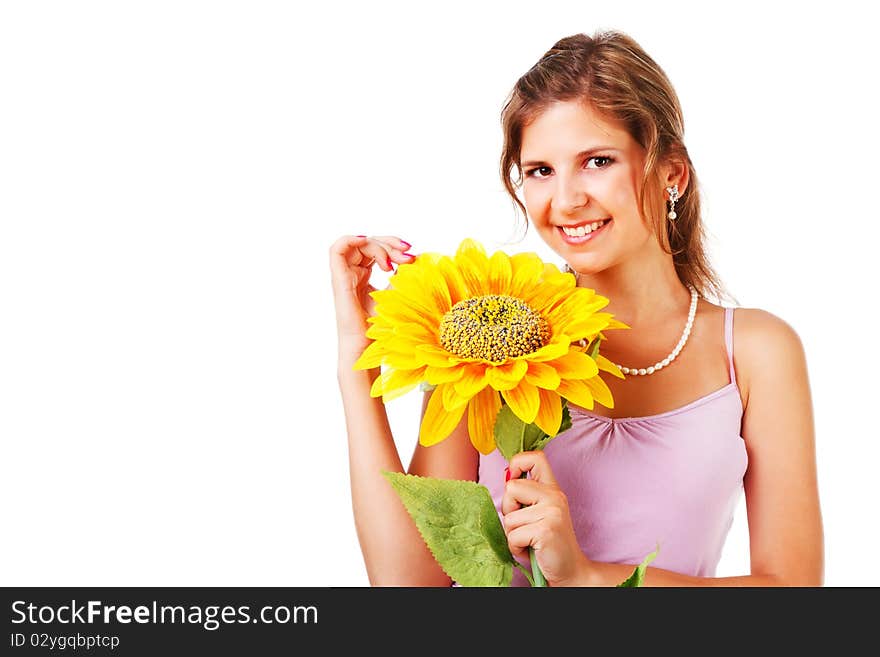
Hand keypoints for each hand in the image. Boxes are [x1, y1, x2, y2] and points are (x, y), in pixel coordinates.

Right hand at [329, 234, 414, 352]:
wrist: (368, 345)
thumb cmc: (380, 327)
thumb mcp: (396, 294)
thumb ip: (401, 275)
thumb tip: (413, 256)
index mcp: (364, 276)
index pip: (376, 249)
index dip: (393, 246)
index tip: (412, 255)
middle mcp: (353, 274)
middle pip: (368, 243)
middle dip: (390, 244)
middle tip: (407, 254)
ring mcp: (345, 276)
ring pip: (357, 244)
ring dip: (378, 245)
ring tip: (391, 263)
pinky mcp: (340, 279)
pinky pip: (336, 250)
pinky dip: (351, 239)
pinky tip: (367, 242)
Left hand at [502, 450, 592, 585]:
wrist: (569, 571)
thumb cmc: (546, 543)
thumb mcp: (538, 513)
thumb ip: (525, 495)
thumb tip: (506, 475)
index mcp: (552, 489)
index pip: (535, 458)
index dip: (517, 463)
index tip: (513, 480)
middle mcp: (555, 496)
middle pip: (511, 487)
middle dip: (509, 510)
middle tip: (524, 525)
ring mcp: (552, 512)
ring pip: (509, 517)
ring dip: (513, 534)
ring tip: (530, 540)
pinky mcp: (546, 530)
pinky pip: (513, 535)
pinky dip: (516, 547)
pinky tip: (531, 550)